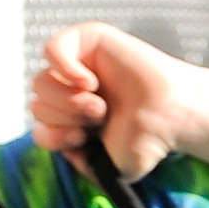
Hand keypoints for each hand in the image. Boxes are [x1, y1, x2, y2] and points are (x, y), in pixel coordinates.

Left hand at [29, 24, 200, 180]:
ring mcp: (79, 64)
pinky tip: (88, 83)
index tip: (83, 140)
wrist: (171, 117)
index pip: (42, 128)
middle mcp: (74, 91)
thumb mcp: (108, 168)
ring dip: (69, 100)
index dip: (55, 137)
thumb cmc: (148, 140)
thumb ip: (80, 166)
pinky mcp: (89, 39)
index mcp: (75, 119)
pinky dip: (64, 68)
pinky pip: (52, 49)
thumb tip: (62, 148)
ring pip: (41, 82)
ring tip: (100, 105)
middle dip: (65, 118)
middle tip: (100, 119)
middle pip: (38, 105)